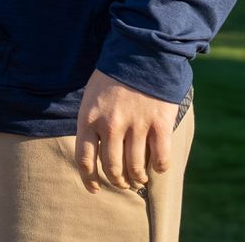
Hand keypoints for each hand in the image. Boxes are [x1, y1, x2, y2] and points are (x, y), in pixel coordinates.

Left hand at [74, 68, 177, 192]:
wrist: (139, 54)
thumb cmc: (112, 77)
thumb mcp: (90, 98)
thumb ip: (91, 123)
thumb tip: (95, 152)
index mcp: (89, 118)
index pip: (84, 159)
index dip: (89, 179)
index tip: (94, 189)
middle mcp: (111, 125)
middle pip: (112, 168)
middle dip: (117, 181)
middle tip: (123, 183)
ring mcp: (136, 125)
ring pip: (135, 167)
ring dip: (137, 178)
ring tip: (139, 179)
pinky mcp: (159, 124)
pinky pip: (160, 157)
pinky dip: (159, 167)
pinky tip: (157, 167)